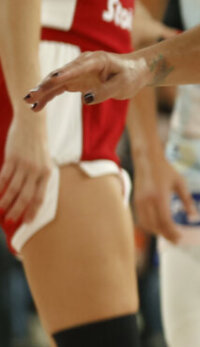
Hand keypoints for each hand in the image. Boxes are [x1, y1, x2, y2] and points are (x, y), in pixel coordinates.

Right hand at [0, 109, 51, 224]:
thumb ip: (38, 177)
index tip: (27, 222)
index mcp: (47, 172)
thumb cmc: (38, 144)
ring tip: (0, 211)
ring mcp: (24, 165)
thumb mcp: (44, 161)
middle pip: (26, 196)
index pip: (40, 196)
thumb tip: (29, 195)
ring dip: (5, 202)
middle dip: (17, 211)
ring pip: (13, 189)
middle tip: (10, 221)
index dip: (33, 211)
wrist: (32, 124)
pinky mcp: (12, 159)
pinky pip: (3, 178)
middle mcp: (37, 170)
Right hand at [24, 51, 149, 110]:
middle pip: (61, 74)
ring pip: (56, 82)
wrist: (135, 71)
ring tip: (29, 102)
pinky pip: (58, 88)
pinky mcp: (75, 80)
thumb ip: (106, 91)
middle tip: (31, 96)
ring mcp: (77, 71)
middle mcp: (83, 63)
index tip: (51, 80)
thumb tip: (86, 99)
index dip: (64, 74)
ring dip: (42, 91)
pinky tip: (36, 106)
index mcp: (96, 60)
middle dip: (46, 84)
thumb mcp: (123, 85)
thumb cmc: (131, 75)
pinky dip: (48, 96)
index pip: (77, 67)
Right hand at [132, 148, 196, 242]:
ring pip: (147, 225)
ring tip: (168, 235)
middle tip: (176, 240)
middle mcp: (148, 201)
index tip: (180, 238)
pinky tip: (158, 227)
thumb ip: (187, 200)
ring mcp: (139, 202)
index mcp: (160, 196)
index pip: (165, 220)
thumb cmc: (166, 171)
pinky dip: (150, 226)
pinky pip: (142, 220)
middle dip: (166, 235)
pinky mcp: (135, 202)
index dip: (172, 232)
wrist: (147, 160)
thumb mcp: (180, 183)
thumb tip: (194, 216)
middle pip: (155, 225)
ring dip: (157, 232)